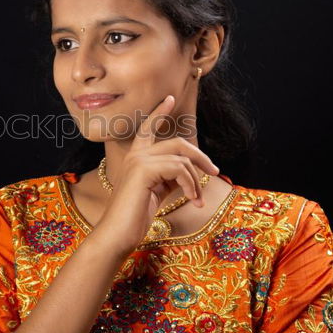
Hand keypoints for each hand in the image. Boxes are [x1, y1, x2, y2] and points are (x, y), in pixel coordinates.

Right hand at [93, 95, 219, 254]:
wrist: (117, 234)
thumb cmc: (134, 218)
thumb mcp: (156, 193)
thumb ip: (169, 177)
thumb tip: (190, 171)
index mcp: (135, 159)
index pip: (147, 128)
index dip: (159, 112)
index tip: (170, 98)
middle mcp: (135, 155)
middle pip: (177, 143)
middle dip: (200, 156)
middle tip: (215, 171)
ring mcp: (139, 161)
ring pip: (182, 159)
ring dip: (196, 181)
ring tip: (198, 199)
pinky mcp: (144, 170)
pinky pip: (179, 169)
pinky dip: (191, 185)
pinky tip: (193, 200)